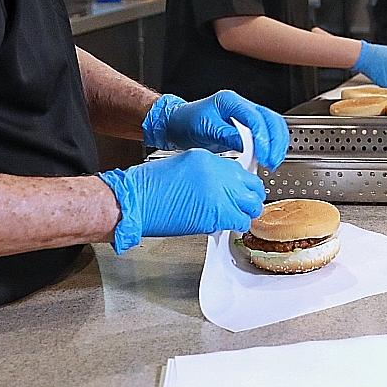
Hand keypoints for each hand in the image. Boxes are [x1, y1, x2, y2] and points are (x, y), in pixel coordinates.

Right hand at [97, 149, 266, 252]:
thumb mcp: (181, 168)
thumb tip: (219, 188)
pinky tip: (225, 226)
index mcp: (208, 159)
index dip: (242, 185)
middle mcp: (218, 173)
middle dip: (250, 198)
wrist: (134, 200)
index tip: (240, 193)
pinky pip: (240, 221)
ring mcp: (220, 192)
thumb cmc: (147, 187)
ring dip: (244, 213)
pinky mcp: (218, 213)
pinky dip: (236, 226)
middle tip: (242, 207)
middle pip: (252, 186)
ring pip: (251, 205)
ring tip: (233, 219)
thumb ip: (205, 175)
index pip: (239, 171)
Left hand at [142, 91, 289, 168]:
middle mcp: (242, 105)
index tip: (262, 154)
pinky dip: (272, 145)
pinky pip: (268, 133)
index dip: (262, 136)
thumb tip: (246, 145)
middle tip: (271, 161)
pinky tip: (268, 157)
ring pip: (274, 125)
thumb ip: (225, 135)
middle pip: (271, 119)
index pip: (255, 117)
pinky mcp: (248, 127)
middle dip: (275, 142)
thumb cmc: (185, 123)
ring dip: (277, 144)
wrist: (177, 125)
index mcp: (230, 101)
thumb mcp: (203, 129)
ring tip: (272, 162)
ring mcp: (247, 115)